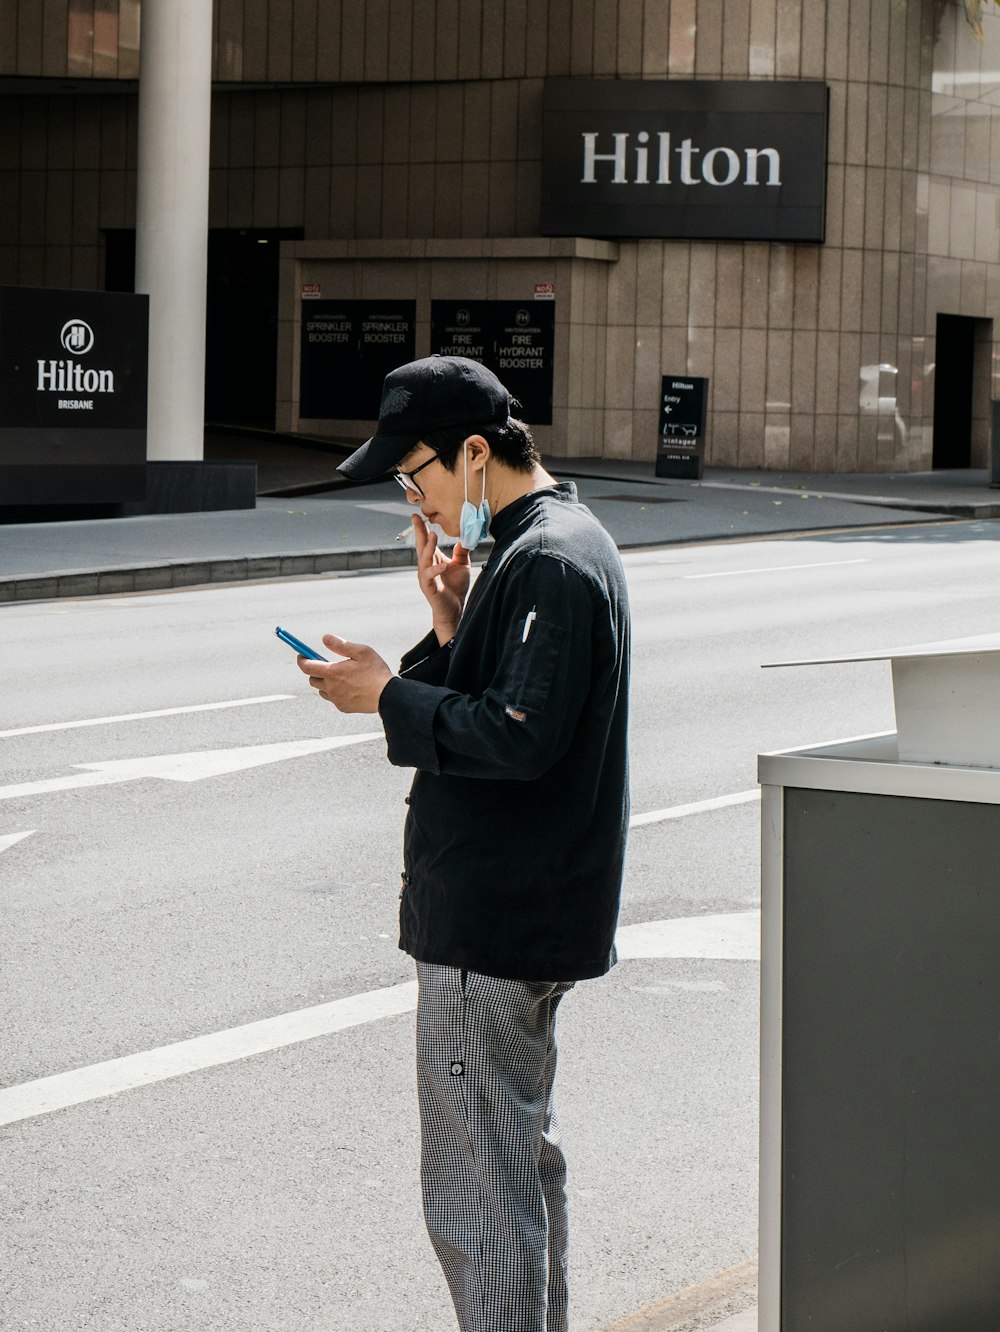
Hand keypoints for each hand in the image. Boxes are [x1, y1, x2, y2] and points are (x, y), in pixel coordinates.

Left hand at [296, 634, 392, 713]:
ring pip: (322, 690)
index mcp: (333, 672)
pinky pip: (333, 699)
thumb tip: (325, 638)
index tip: (301, 655)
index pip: (307, 666)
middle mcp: (331, 687)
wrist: (388, 696)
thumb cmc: (376, 672)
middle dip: (315, 671)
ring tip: (340, 677)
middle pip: (312, 679)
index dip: (302, 659)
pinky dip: (335, 692)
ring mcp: (336, 699)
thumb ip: (341, 645)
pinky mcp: (343, 707)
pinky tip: (349, 687)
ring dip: (325, 683)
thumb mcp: (361, 651)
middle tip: (325, 664)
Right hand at [413, 514, 470, 643]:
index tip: (418, 515)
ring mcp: (426, 577)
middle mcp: (426, 566)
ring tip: (433, 536)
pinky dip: (435, 569)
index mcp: (432, 559)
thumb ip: (461, 552)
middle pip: (420, 545)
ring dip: (428, 547)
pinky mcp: (429, 587)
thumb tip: (463, 539)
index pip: (426, 540)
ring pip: (423, 559)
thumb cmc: (455, 588)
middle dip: (418, 531)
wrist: (455, 609)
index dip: (422, 528)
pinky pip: (429, 576)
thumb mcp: (461, 565)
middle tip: (416, 518)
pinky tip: (443, 565)